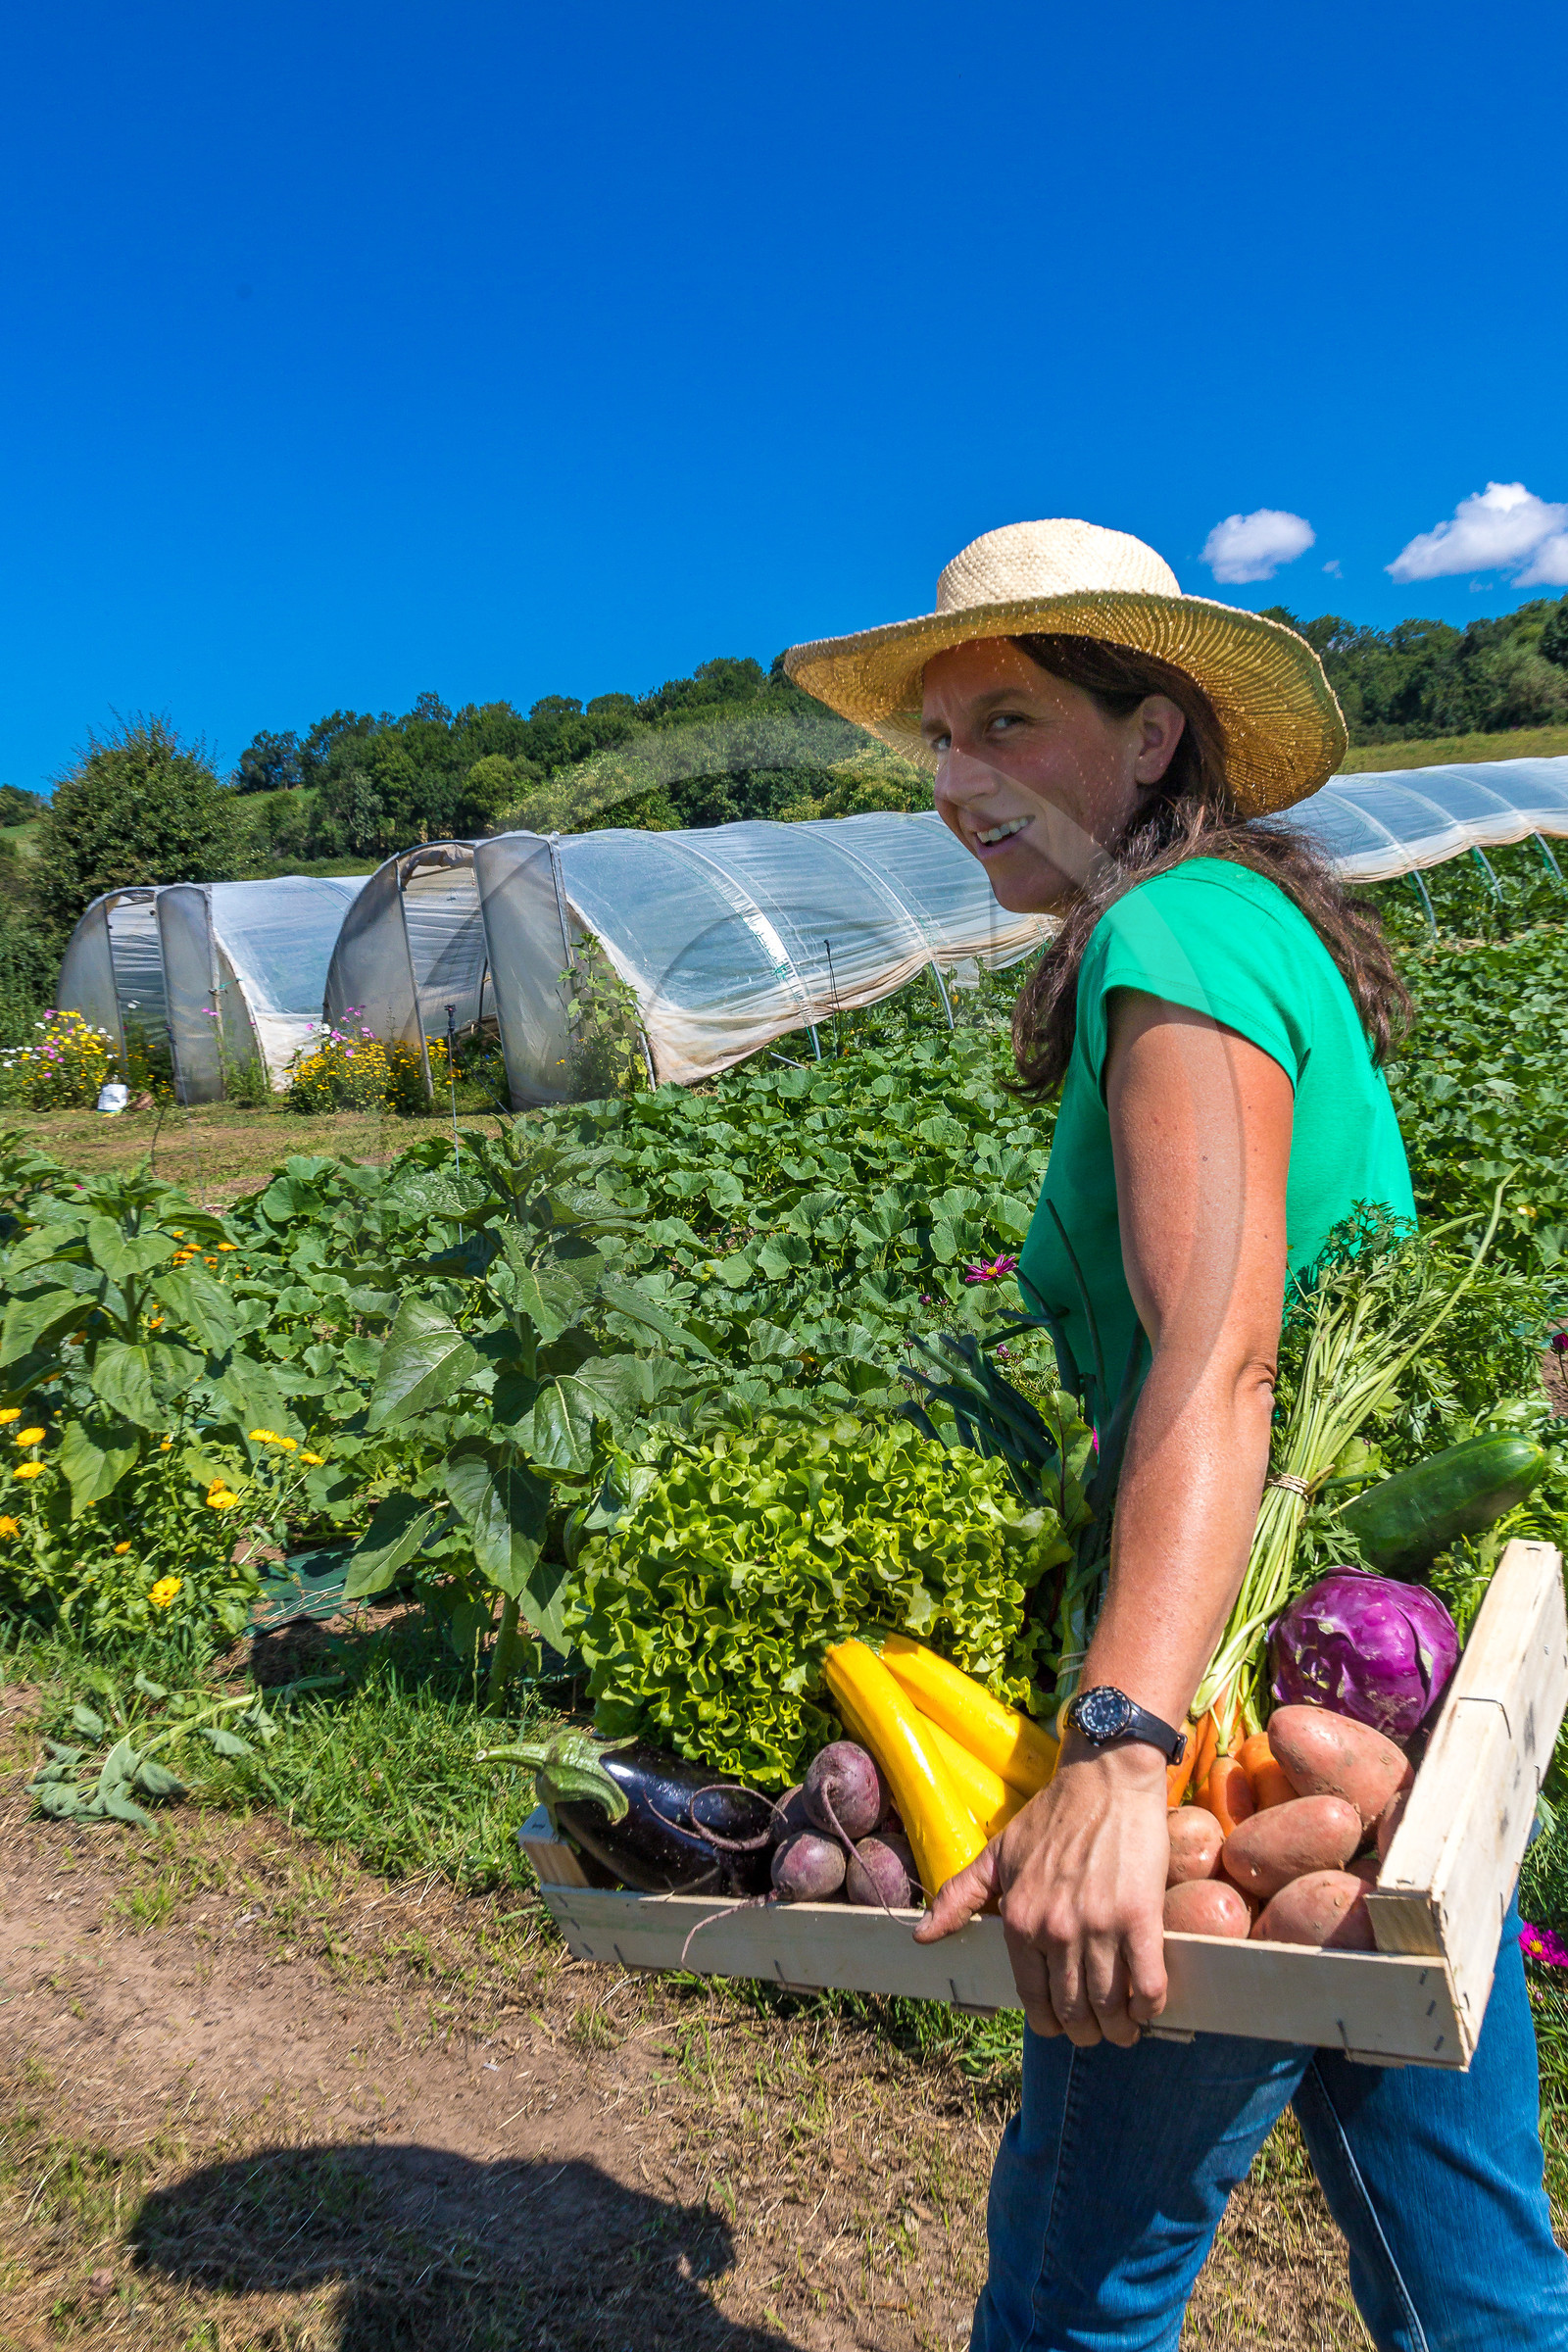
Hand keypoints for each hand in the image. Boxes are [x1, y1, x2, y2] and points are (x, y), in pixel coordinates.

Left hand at [913, 1735, 1170, 2046]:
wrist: (1105, 1778)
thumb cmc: (1052, 1815)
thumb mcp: (997, 1854)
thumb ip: (959, 1896)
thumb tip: (921, 1935)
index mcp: (1018, 1920)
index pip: (1032, 1998)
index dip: (1050, 2022)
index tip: (1063, 2024)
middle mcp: (1055, 1930)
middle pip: (1073, 2011)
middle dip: (1086, 2032)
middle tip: (1098, 2030)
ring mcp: (1098, 1927)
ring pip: (1109, 2006)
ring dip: (1119, 2028)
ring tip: (1125, 2027)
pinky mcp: (1140, 1918)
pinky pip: (1147, 1985)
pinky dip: (1149, 2006)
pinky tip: (1148, 2005)